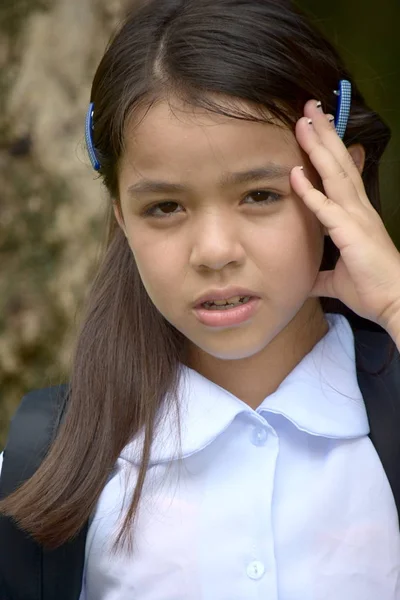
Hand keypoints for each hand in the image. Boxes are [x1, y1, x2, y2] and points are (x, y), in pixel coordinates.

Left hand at [290, 100, 399, 331]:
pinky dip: (310, 190)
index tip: (315, 129)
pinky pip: (326, 208)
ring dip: (318, 148)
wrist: (394, 304)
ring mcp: (356, 218)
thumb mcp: (337, 280)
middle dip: (323, 135)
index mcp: (356, 215)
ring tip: (303, 122)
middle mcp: (358, 210)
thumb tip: (306, 279)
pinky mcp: (350, 233)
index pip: (341, 175)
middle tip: (308, 109)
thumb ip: (320, 275)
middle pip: (339, 164)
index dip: (328, 151)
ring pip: (335, 175)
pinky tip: (295, 173)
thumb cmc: (372, 289)